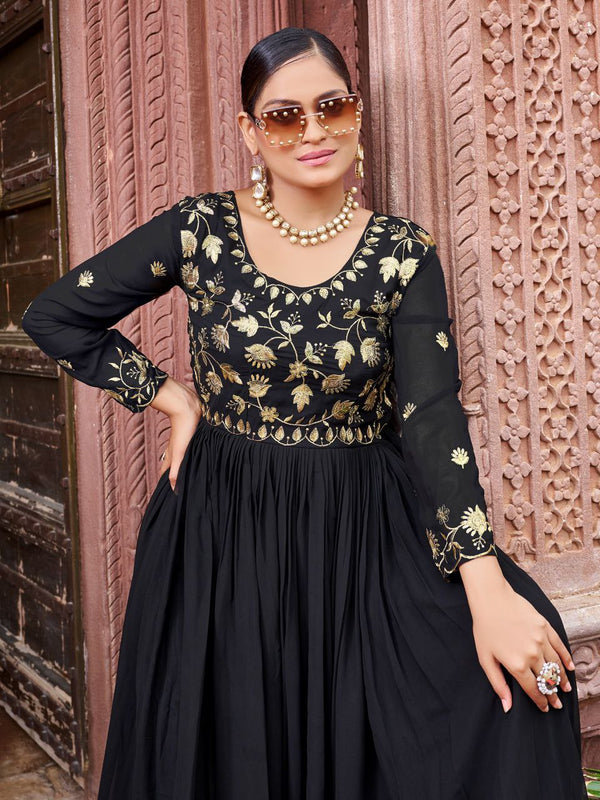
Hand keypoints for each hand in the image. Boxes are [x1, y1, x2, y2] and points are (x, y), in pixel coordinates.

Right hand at [152, 377, 202, 491]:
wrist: (188, 406)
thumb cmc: (183, 428)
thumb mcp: (180, 452)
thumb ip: (176, 470)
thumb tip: (173, 488)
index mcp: (172, 455)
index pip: (165, 472)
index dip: (166, 482)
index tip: (168, 493)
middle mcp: (176, 449)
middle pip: (173, 465)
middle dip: (175, 475)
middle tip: (179, 486)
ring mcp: (184, 441)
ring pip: (182, 456)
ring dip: (184, 465)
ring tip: (190, 474)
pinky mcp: (193, 434)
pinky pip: (192, 448)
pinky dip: (193, 455)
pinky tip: (200, 455)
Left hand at [467, 576, 574, 713]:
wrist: (491, 599)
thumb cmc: (485, 628)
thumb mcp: (485, 659)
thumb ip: (498, 684)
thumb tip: (507, 706)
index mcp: (517, 665)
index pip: (534, 689)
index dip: (541, 702)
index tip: (545, 708)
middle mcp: (532, 654)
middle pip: (547, 680)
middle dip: (552, 694)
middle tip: (557, 704)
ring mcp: (541, 639)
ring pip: (556, 665)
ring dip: (562, 679)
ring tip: (565, 689)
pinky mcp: (545, 627)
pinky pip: (560, 646)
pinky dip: (566, 659)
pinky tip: (569, 668)